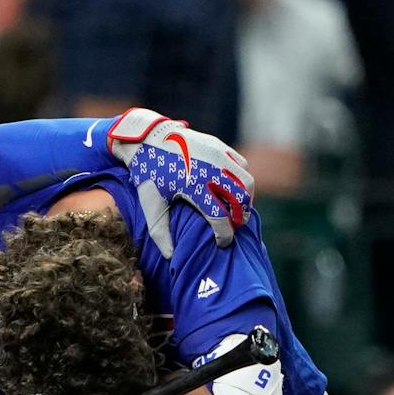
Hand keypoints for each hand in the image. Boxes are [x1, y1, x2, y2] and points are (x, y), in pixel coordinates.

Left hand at [107, 108, 254, 251]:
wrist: (147, 138)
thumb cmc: (148, 174)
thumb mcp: (151, 203)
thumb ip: (160, 232)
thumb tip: (170, 257)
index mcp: (194, 187)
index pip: (221, 217)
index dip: (225, 234)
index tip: (223, 243)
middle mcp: (212, 170)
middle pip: (241, 200)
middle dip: (240, 217)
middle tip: (233, 227)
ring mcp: (218, 155)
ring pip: (247, 181)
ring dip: (245, 198)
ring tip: (236, 209)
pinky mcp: (220, 146)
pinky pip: (241, 165)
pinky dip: (241, 179)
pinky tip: (230, 188)